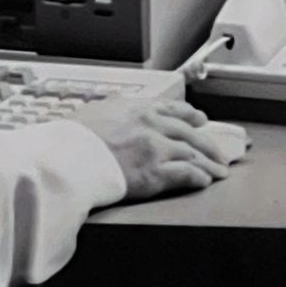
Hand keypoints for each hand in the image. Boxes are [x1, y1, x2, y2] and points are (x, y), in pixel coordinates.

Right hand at [73, 98, 240, 201]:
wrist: (66, 159)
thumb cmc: (71, 139)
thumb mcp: (93, 111)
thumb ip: (111, 107)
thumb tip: (115, 105)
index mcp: (136, 108)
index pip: (173, 109)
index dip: (191, 116)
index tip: (200, 119)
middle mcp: (151, 125)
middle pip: (190, 133)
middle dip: (208, 143)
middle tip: (218, 151)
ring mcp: (155, 148)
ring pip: (193, 154)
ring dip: (209, 164)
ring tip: (219, 171)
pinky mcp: (155, 173)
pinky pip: (186, 174)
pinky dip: (199, 178)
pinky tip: (205, 181)